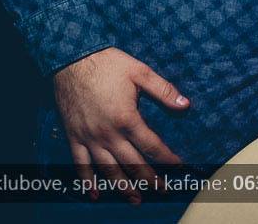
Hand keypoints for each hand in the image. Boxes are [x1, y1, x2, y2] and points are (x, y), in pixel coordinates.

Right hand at [53, 47, 189, 202]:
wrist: (72, 59)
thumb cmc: (108, 64)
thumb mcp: (140, 72)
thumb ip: (164, 90)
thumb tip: (186, 105)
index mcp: (127, 118)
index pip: (152, 145)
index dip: (167, 158)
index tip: (178, 167)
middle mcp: (108, 134)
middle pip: (132, 163)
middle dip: (148, 179)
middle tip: (161, 190)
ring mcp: (89, 138)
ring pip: (108, 169)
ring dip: (122, 186)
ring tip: (135, 199)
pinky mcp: (73, 136)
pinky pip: (79, 164)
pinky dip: (86, 181)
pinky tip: (93, 194)